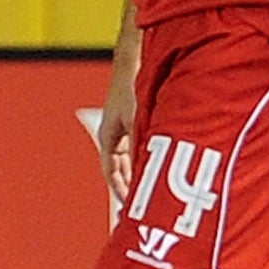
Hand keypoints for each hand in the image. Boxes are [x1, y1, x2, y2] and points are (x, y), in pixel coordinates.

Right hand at [98, 71, 138, 209]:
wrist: (134, 61)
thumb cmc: (132, 88)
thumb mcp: (137, 121)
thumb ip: (140, 147)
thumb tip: (145, 173)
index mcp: (108, 137)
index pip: (110, 172)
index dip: (119, 190)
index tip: (127, 208)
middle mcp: (114, 134)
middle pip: (120, 168)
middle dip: (129, 187)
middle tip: (138, 207)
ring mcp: (124, 127)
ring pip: (130, 158)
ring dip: (139, 173)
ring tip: (150, 193)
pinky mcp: (136, 120)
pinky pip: (140, 147)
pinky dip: (147, 158)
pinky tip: (160, 166)